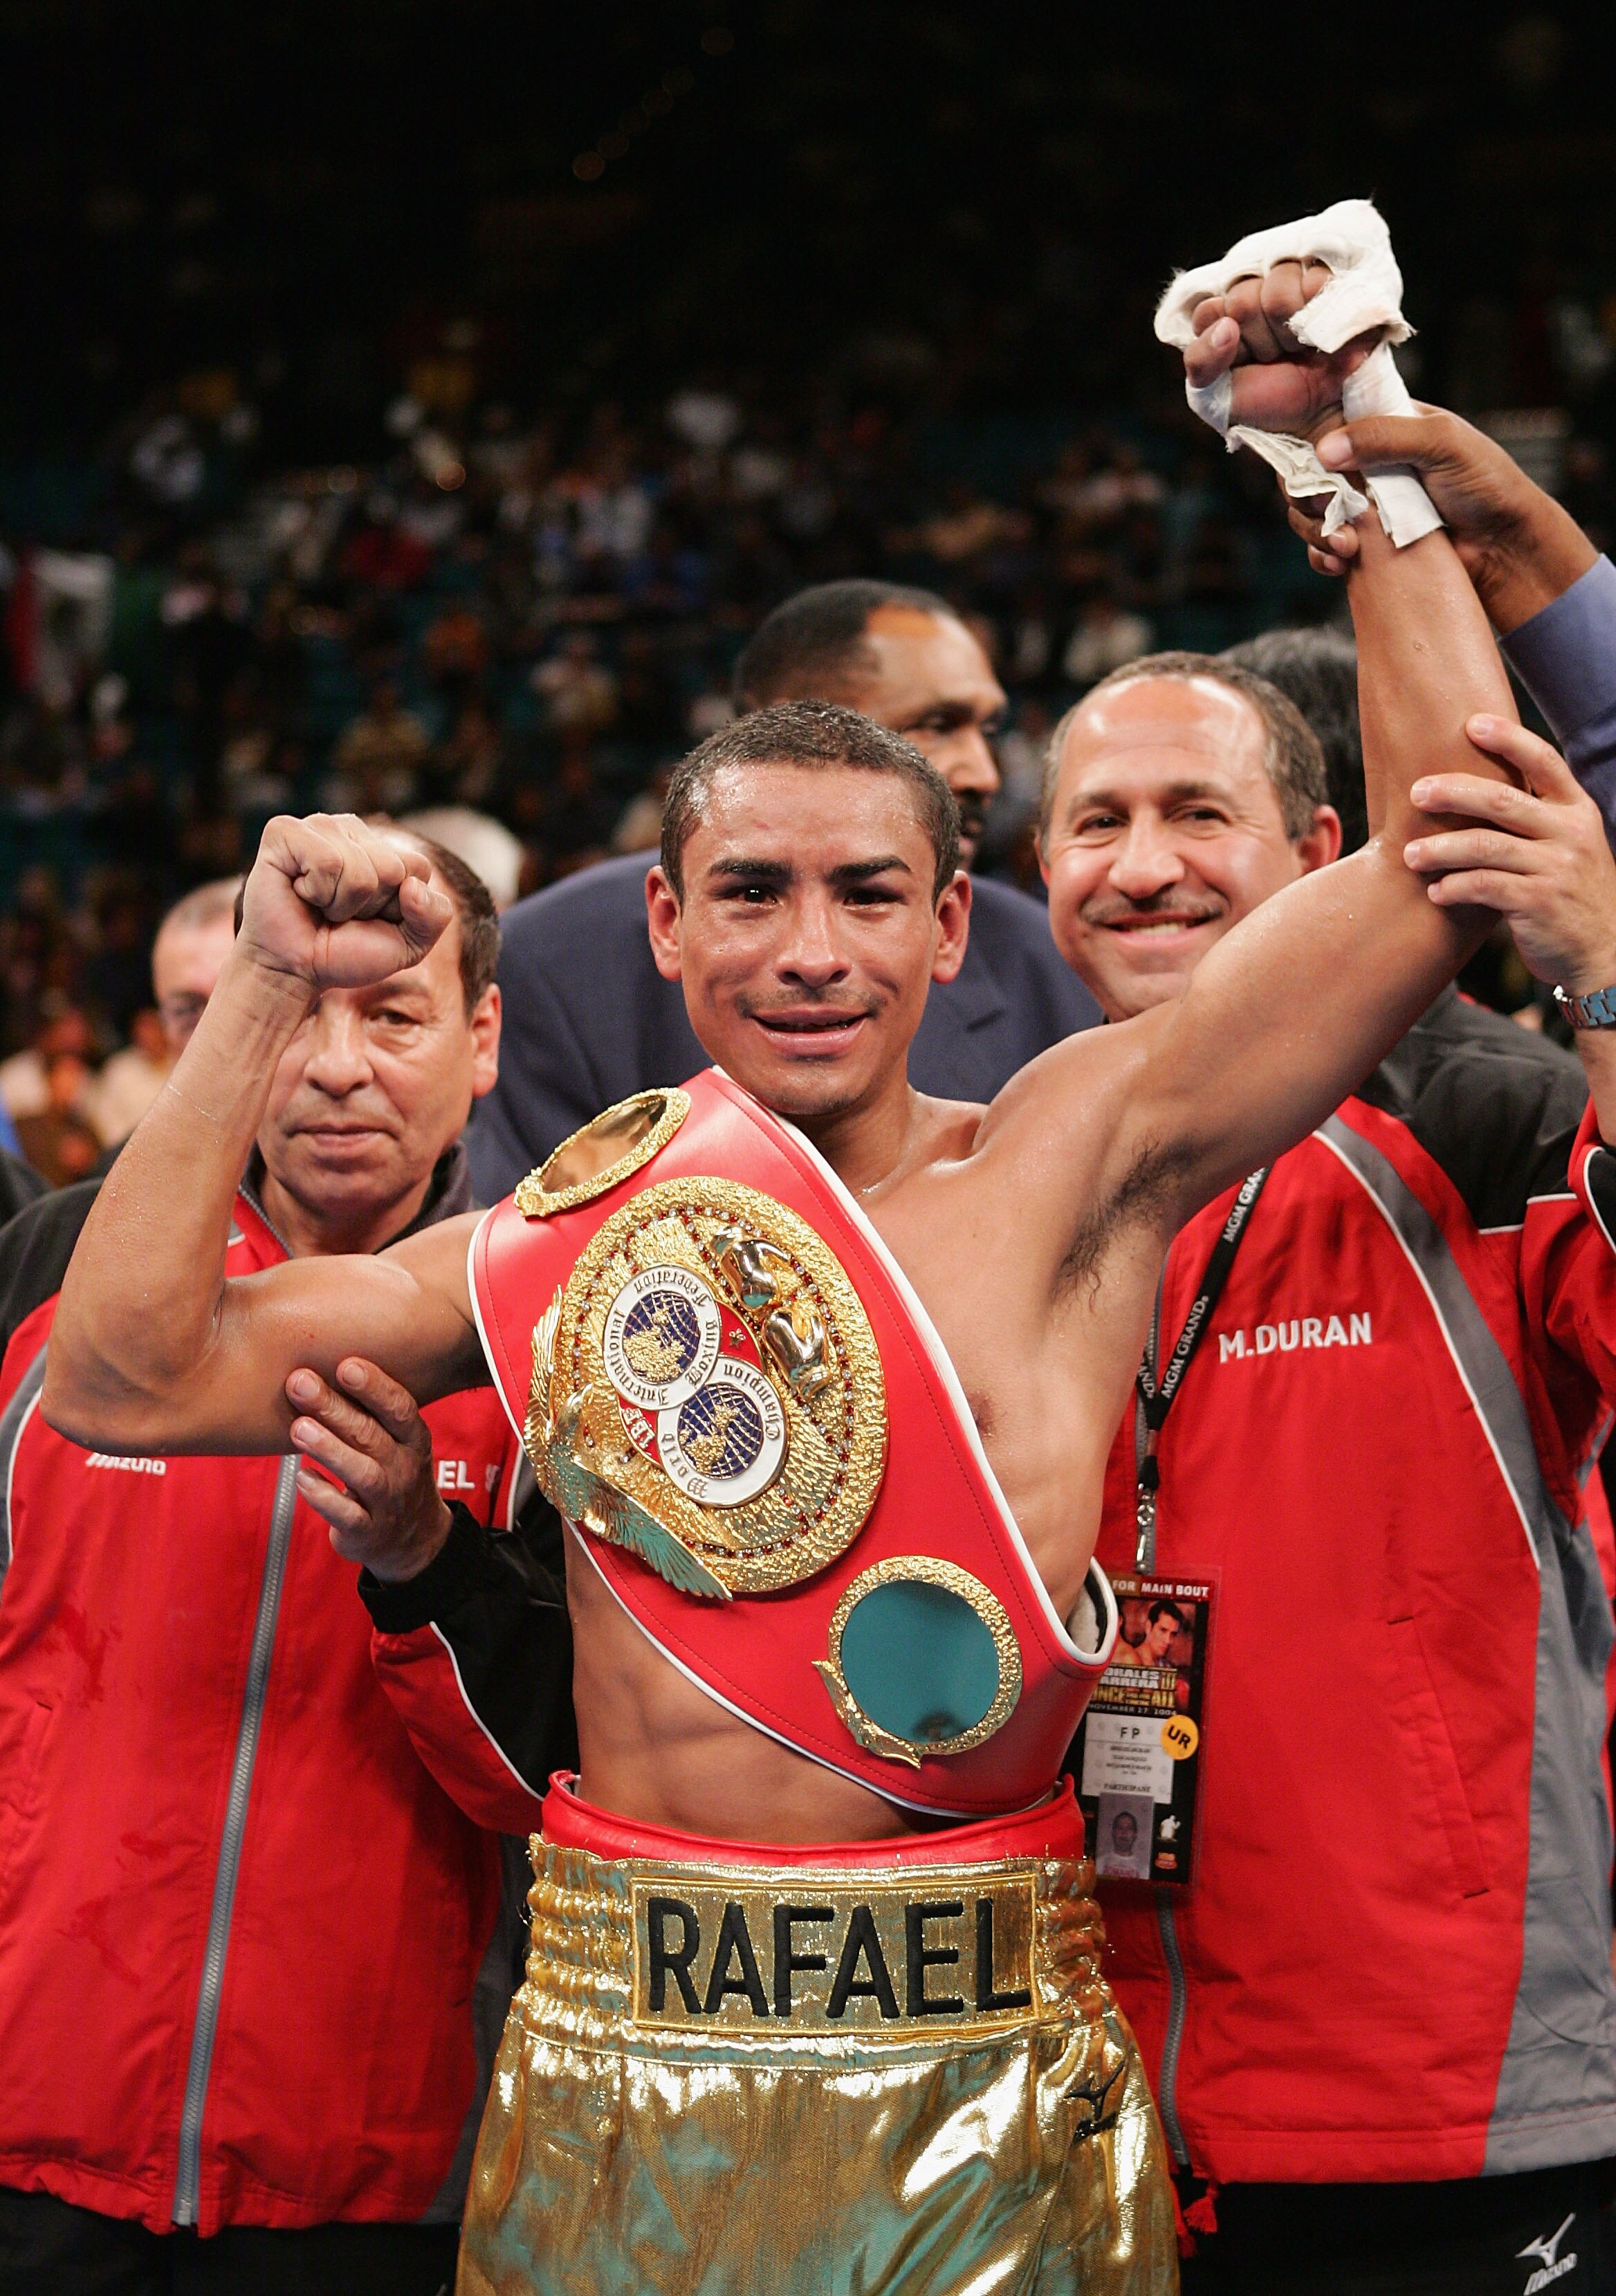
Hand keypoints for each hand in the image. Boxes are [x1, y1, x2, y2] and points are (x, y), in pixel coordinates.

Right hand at [237, 814, 452, 993]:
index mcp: (383, 847)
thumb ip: (435, 917)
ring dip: (340, 902)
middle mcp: (351, 828)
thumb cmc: (346, 952)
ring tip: (319, 905)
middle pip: (391, 868)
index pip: (418, 868)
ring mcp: (318, 825)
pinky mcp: (284, 831)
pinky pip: (326, 860)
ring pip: (359, 869)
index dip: (396, 907)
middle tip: (338, 914)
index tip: (367, 918)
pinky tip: (300, 892)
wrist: (294, 970)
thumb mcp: (409, 944)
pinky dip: (316, 891)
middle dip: (368, 906)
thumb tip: (413, 886)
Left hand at [286, 1357, 452, 1581]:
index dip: (375, 1387)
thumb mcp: (396, 1442)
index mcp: (412, 1440)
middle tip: (300, 1383)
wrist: (414, 1539)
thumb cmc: (393, 1475)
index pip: (400, 1408)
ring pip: (362, 1473)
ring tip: (299, 1428)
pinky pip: (347, 1515)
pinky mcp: (366, 1531)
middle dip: (335, 1407)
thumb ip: (366, 1413)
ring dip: (330, 1449)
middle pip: (371, 1434)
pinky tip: (303, 1477)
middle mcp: (403, 1468)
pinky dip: (324, 1496)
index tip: (346, 1365)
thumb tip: (317, 1369)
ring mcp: (387, 1502)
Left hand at [1183, 262, 1378, 442]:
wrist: (1317, 415)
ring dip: (1289, 331)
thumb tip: (1226, 326)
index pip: (1209, 311)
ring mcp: (1289, 282)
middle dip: (1259, 340)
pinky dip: (1318, 315)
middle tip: (1273, 357)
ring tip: (1297, 347)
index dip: (1223, 343)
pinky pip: (1314, 282)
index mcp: (1221, 315)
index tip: (1241, 362)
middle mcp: (1253, 291)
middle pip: (1243, 299)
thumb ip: (1200, 361)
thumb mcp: (1217, 395)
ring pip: (1278, 289)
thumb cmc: (1266, 403)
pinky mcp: (1324, 282)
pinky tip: (1319, 333)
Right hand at [1286, 406, 1596, 627]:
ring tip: (1343, 546)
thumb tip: (1325, 450)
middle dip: (1309, 494)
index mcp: (1385, 424)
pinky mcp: (1365, 542)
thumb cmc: (1486, 483)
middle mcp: (1368, 462)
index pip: (1328, 422)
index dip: (1310, 441)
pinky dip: (1323, 556)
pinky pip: (1325, 548)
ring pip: (1310, 512)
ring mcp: (1364, 504)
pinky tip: (1338, 561)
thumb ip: (1384, 437)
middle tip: (1328, 509)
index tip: (1313, 464)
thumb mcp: (1442, 442)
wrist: (1505, 547)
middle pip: (1309, 471)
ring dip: (1314, 530)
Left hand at [1403, 716, 1615, 992]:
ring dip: (1440, 849)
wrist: (1604, 952)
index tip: (1471, 723)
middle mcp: (1570, 833)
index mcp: (1577, 810)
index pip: (1544, 762)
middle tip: (1417, 793)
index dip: (1508, 739)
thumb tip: (1473, 791)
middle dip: (1454, 792)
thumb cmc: (1571, 895)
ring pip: (1485, 846)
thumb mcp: (1568, 847)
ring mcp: (1556, 868)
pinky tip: (1435, 892)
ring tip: (1409, 855)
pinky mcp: (1539, 903)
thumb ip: (1536, 821)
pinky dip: (1453, 887)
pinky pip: (1484, 887)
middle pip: (1502, 800)